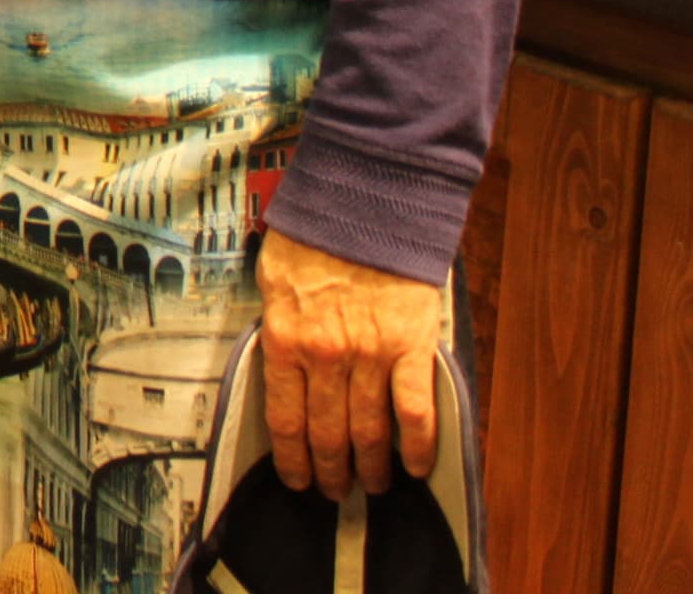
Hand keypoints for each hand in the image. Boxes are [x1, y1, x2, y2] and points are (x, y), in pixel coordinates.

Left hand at [256, 231, 445, 498]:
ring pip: (370, 431)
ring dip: (372, 466)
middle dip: (331, 471)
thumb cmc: (316, 233)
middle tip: (336, 491)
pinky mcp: (411, 347)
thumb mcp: (273, 278)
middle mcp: (325, 356)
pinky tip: (417, 466)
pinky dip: (419, 445)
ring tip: (374, 485)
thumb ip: (278, 325)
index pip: (285, 420)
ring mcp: (370, 355)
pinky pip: (416, 411)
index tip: (298, 480)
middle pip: (327, 434)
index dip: (293, 460)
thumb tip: (277, 361)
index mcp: (285, 340)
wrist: (366, 201)